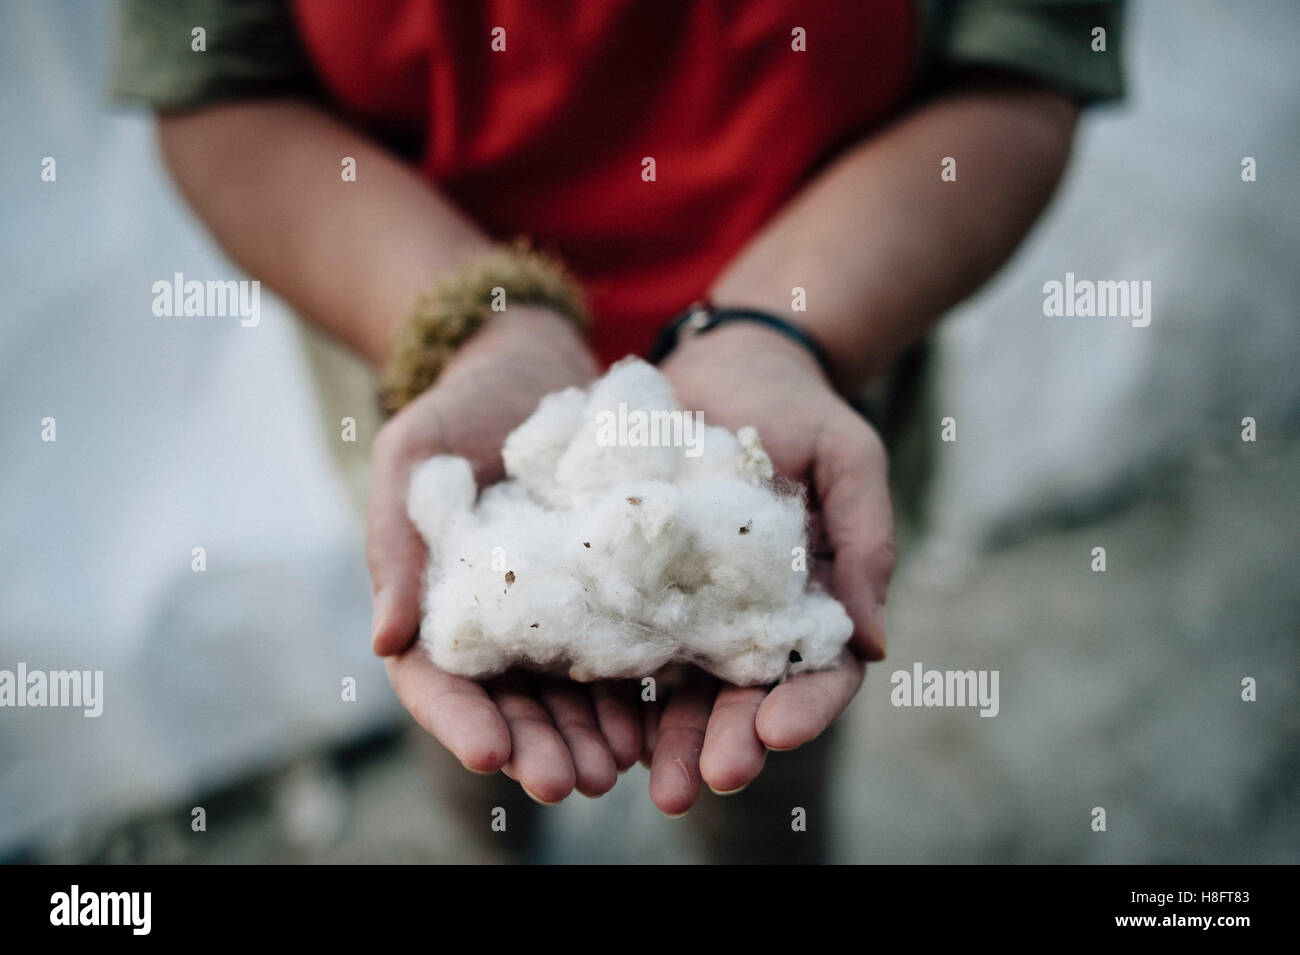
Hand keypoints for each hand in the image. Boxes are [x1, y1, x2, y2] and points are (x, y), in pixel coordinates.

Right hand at [369, 307, 645, 800]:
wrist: (532, 367)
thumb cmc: (456, 408)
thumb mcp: (410, 458)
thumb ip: (395, 544)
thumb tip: (383, 643)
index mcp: (433, 603)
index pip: (435, 681)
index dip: (461, 722)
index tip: (494, 755)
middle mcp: (495, 622)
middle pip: (508, 705)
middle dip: (537, 748)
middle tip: (570, 783)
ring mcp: (552, 612)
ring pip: (566, 696)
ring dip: (587, 738)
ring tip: (618, 769)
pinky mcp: (607, 591)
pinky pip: (618, 652)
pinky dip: (632, 693)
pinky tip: (654, 721)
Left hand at [653, 321, 894, 814]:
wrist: (722, 366)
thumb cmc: (799, 410)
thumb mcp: (849, 458)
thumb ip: (867, 540)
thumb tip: (875, 642)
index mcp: (813, 602)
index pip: (819, 672)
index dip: (804, 707)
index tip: (777, 734)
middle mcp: (750, 619)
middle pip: (742, 699)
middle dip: (723, 744)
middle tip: (698, 784)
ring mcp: (689, 607)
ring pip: (679, 689)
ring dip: (662, 737)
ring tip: (637, 778)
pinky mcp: (633, 584)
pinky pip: (621, 639)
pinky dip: (609, 683)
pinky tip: (587, 716)